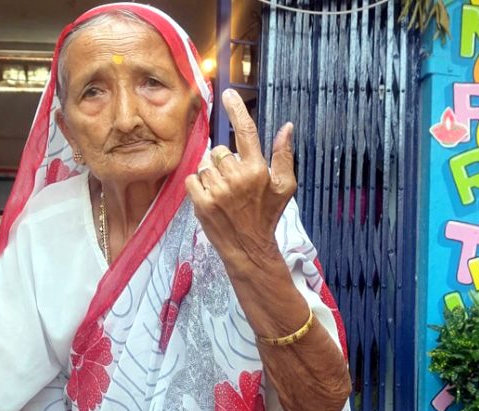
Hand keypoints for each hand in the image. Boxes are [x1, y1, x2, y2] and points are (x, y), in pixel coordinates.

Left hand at [185, 89, 295, 275]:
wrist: (248, 248)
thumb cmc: (267, 216)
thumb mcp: (284, 187)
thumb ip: (284, 155)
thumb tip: (286, 126)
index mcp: (258, 170)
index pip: (246, 132)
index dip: (236, 110)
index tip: (227, 94)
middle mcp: (237, 178)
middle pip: (219, 150)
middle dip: (223, 162)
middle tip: (233, 181)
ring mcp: (217, 191)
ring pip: (204, 164)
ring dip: (210, 174)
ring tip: (223, 192)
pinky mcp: (201, 202)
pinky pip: (192, 179)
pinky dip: (198, 185)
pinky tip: (211, 197)